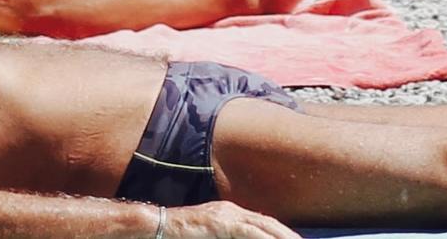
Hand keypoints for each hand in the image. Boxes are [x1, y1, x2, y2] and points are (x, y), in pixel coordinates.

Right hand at [157, 204, 297, 238]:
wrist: (158, 226)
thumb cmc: (181, 235)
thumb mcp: (209, 235)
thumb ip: (226, 237)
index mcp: (230, 214)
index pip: (263, 223)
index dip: (281, 233)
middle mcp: (232, 211)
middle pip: (268, 223)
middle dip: (288, 235)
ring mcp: (226, 216)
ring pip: (264, 226)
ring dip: (283, 237)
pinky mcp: (220, 223)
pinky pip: (249, 233)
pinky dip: (265, 238)